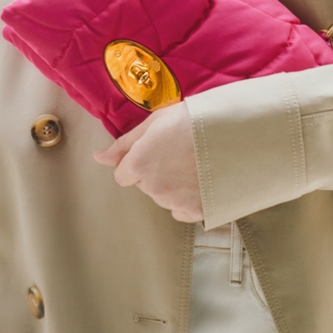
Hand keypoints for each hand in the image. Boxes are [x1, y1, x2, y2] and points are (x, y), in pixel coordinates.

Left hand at [93, 101, 203, 222]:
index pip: (122, 174)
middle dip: (155, 170)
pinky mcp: (196, 212)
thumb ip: (124, 144)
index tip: (155, 149)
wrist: (233, 133)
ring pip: (163, 196)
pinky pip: (181, 209)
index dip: (137, 159)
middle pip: (144, 185)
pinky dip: (187, 197)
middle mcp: (153, 188)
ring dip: (171, 183)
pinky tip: (199, 178)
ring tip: (192, 161)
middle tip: (177, 150)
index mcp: (139, 163)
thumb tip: (98, 157)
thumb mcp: (155, 122)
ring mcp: (175, 202)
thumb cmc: (193, 120)